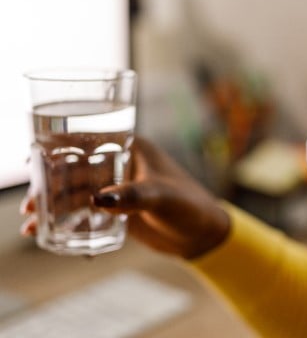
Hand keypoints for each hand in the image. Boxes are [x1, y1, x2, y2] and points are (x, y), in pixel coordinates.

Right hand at [21, 137, 229, 258]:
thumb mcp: (162, 198)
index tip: (32, 160)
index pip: (88, 141)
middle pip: (75, 170)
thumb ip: (133, 196)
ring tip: (33, 225)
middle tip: (31, 205)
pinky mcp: (118, 210)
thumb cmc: (190, 206)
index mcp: (132, 149)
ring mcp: (117, 188)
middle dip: (50, 185)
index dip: (57, 148)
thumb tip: (98, 200)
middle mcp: (121, 165)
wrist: (203, 234)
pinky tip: (54, 236)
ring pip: (77, 193)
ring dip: (54, 206)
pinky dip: (69, 222)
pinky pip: (87, 213)